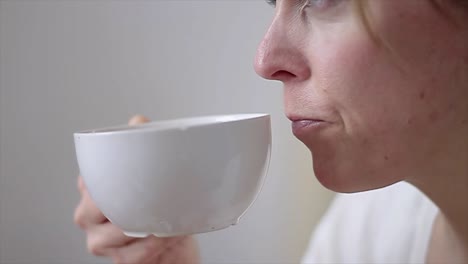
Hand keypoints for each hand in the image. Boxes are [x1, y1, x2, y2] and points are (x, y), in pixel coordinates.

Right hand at [74, 115, 199, 263]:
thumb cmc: (157, 206)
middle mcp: (89, 214)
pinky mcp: (118, 260)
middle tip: (151, 198)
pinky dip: (151, 246)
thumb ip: (142, 142)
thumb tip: (138, 122)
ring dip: (143, 227)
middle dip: (126, 204)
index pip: (90, 178)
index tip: (133, 176)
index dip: (110, 177)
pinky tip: (164, 237)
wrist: (173, 242)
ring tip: (164, 219)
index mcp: (92, 187)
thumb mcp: (152, 173)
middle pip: (95, 208)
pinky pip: (131, 255)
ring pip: (113, 234)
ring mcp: (100, 239)